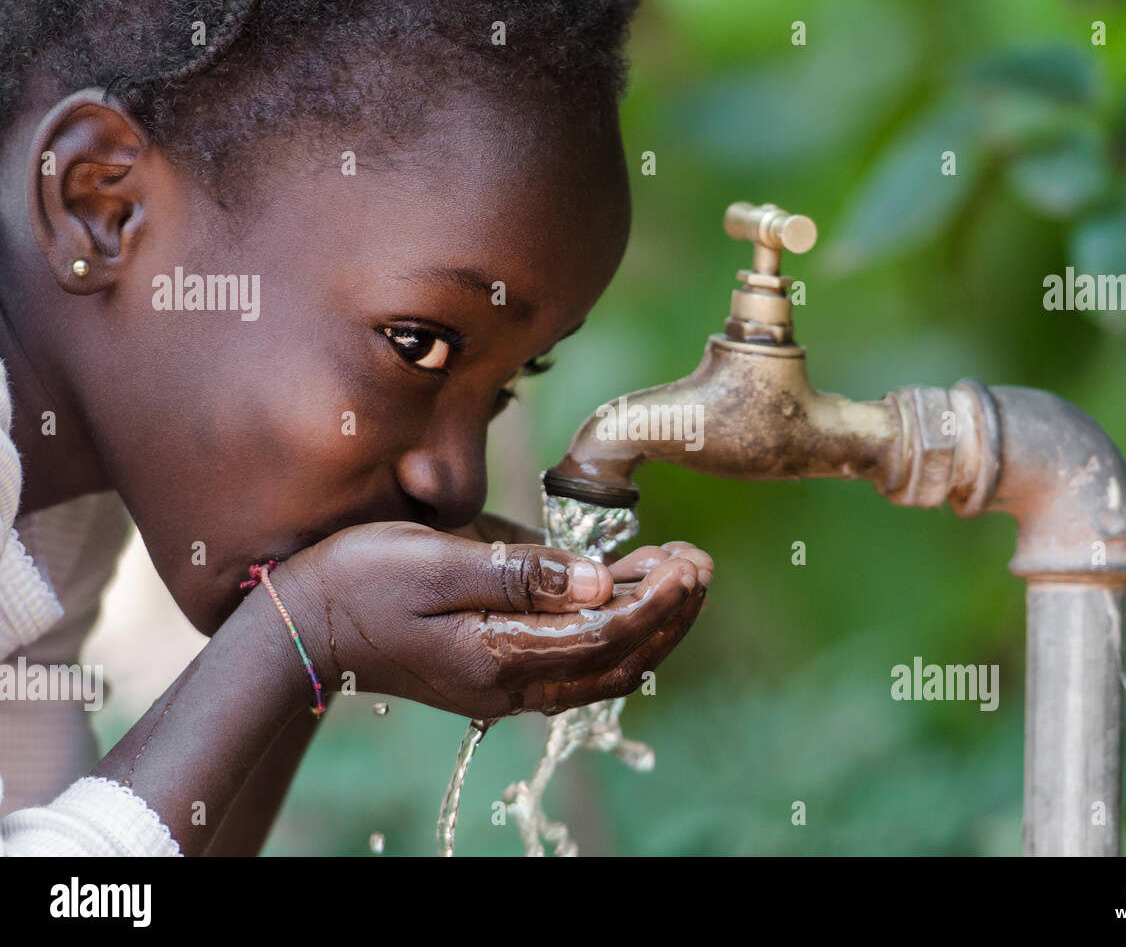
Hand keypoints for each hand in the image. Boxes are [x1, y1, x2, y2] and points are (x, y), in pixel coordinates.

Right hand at [263, 522, 711, 717]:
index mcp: (499, 655)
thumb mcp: (436, 561)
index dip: (657, 600)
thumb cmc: (360, 580)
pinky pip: (575, 666)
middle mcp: (510, 684)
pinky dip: (614, 636)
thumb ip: (520, 573)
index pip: (607, 635)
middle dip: (667, 613)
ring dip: (648, 626)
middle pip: (617, 661)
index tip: (689, 562)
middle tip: (699, 564)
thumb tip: (600, 581)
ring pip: (602, 669)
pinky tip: (630, 599)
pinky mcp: (496, 674)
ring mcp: (504, 686)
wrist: (302, 627)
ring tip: (679, 575)